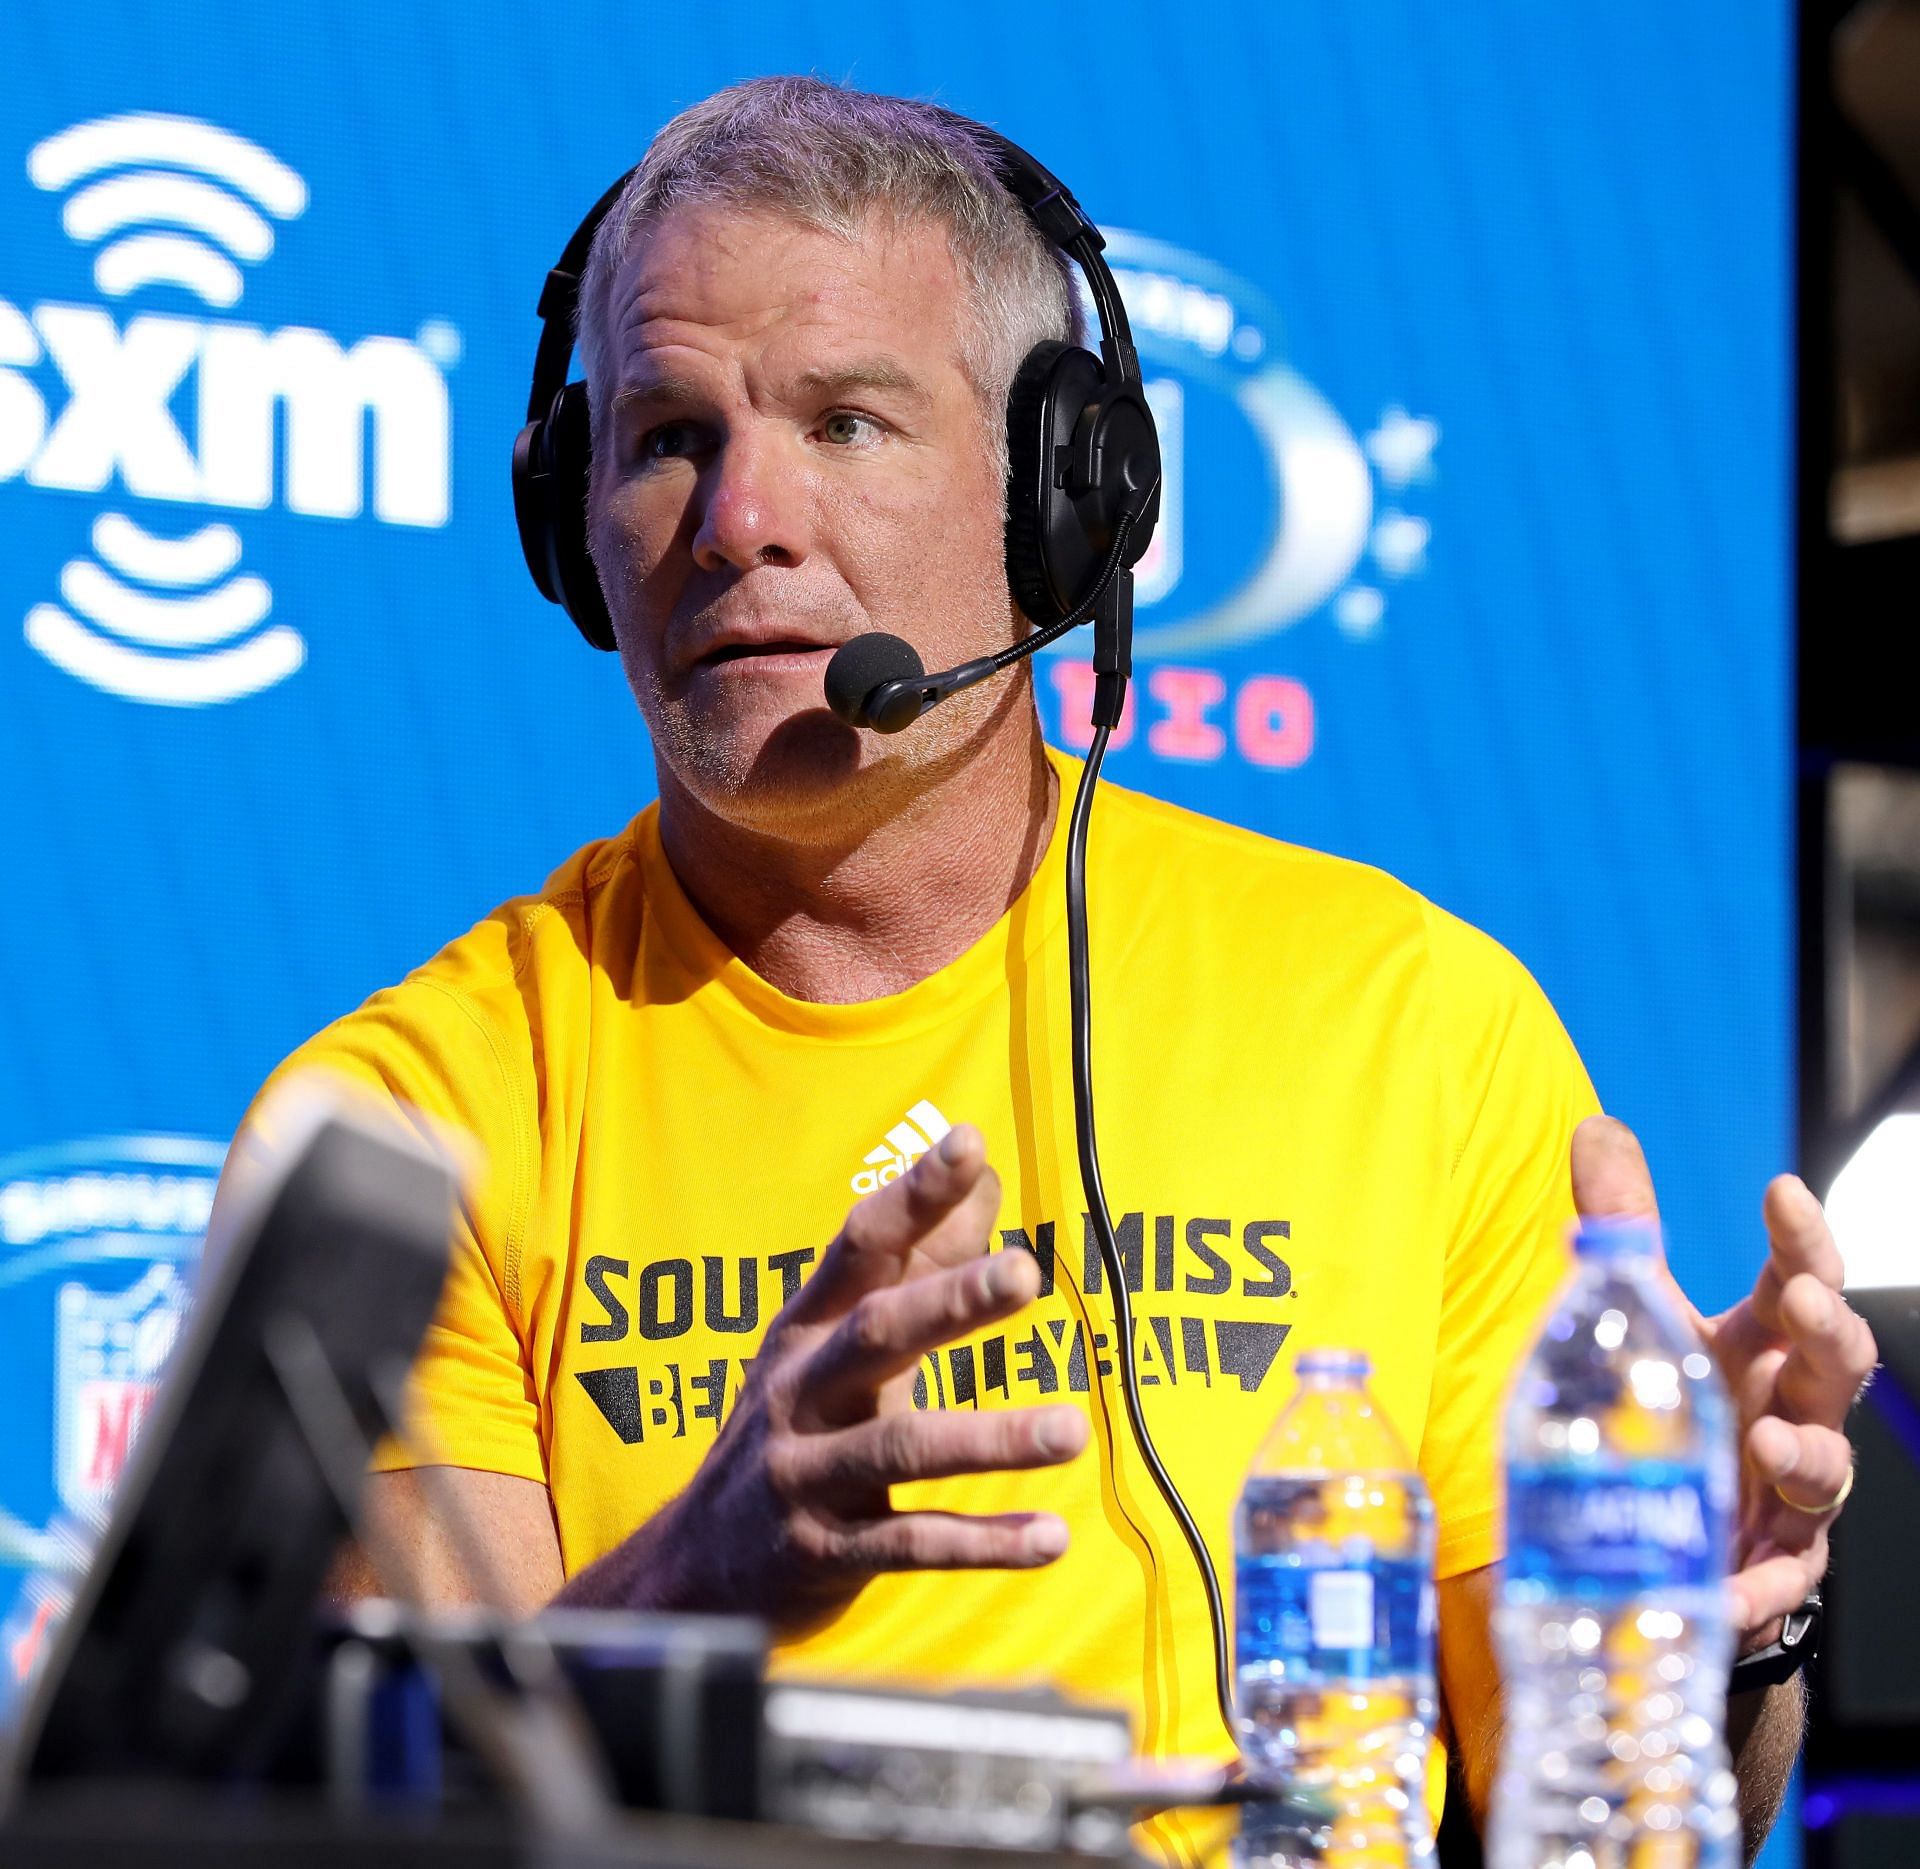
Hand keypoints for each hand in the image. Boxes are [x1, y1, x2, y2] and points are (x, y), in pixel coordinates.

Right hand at [662, 1123, 1087, 1634]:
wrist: (695, 1566)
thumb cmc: (797, 1424)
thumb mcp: (840, 1339)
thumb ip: (920, 1262)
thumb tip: (986, 1175)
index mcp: (808, 1326)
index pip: (861, 1245)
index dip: (914, 1195)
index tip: (969, 1145)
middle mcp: (800, 1389)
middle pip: (877, 1333)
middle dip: (950, 1300)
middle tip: (1026, 1275)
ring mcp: (806, 1472)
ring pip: (902, 1446)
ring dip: (991, 1438)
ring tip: (1073, 1430)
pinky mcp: (823, 1552)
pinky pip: (909, 1543)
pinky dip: (981, 1542)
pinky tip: (1052, 1538)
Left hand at [1571, 1116, 1877, 1649]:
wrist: (1668, 1529)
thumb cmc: (1668, 1402)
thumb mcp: (1639, 1311)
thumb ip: (1621, 1225)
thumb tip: (1598, 1126)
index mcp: (1764, 1342)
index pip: (1802, 1279)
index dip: (1802, 1238)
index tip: (1781, 1191)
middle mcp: (1792, 1408)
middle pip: (1840, 1365)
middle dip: (1832, 1329)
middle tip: (1804, 1299)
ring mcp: (1788, 1494)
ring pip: (1826, 1471)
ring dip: (1808, 1454)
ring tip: (1771, 1438)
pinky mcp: (1770, 1569)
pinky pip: (1779, 1582)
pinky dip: (1757, 1584)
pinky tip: (1728, 1586)